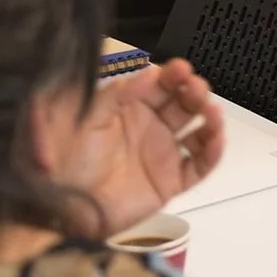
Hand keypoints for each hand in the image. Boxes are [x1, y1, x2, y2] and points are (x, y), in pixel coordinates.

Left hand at [50, 58, 223, 236]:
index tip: (178, 69)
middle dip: (193, 91)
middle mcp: (149, 129)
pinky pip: (199, 166)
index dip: (171, 75)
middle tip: (195, 86)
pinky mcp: (169, 182)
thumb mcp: (83, 118)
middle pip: (182, 104)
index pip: (158, 85)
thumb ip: (113, 95)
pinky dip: (212, 153)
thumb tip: (145, 75)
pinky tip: (216, 138)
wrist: (60, 207)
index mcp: (129, 109)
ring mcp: (161, 155)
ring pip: (197, 131)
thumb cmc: (63, 162)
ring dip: (208, 118)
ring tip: (211, 111)